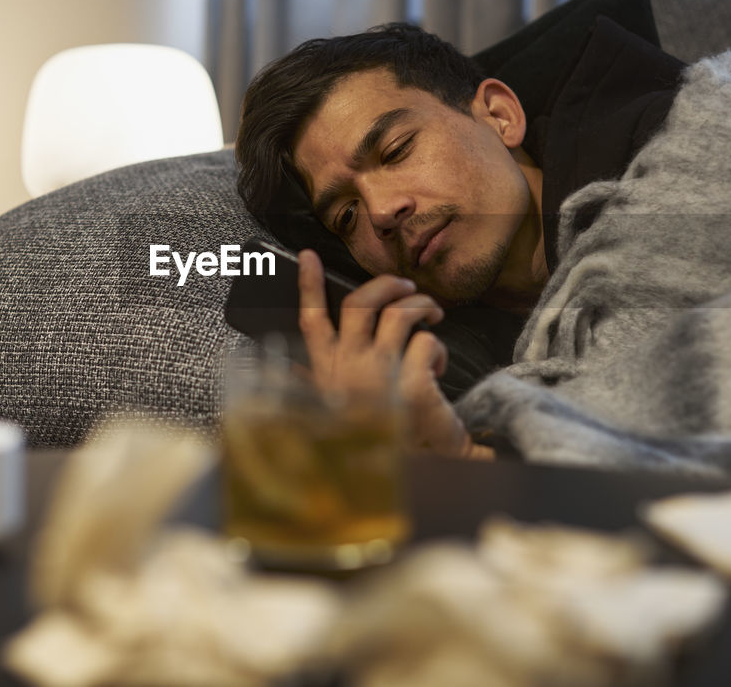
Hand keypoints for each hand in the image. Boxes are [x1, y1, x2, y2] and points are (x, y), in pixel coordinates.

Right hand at [297, 250, 492, 459]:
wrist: (416, 474)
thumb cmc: (379, 439)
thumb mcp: (338, 413)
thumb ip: (314, 388)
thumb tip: (289, 369)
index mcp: (328, 374)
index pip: (312, 321)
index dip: (309, 285)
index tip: (309, 256)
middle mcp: (348, 371)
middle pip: (360, 303)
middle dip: (386, 284)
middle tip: (406, 287)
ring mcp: (379, 376)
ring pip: (400, 313)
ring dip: (422, 306)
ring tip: (433, 314)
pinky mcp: (413, 385)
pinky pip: (428, 341)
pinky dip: (440, 347)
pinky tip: (440, 366)